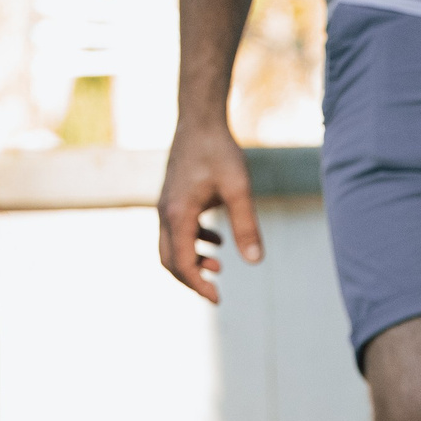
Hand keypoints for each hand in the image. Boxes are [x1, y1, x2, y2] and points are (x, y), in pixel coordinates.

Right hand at [157, 123, 262, 302]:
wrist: (200, 120)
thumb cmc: (219, 151)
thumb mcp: (239, 189)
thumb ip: (246, 226)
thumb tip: (254, 262)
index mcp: (178, 214)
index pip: (182, 263)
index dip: (198, 285)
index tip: (218, 299)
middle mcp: (166, 213)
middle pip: (169, 260)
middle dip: (191, 279)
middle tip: (216, 291)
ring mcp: (166, 205)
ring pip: (171, 247)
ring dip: (192, 261)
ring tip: (219, 267)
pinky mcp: (172, 198)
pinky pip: (176, 232)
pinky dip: (193, 243)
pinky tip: (218, 241)